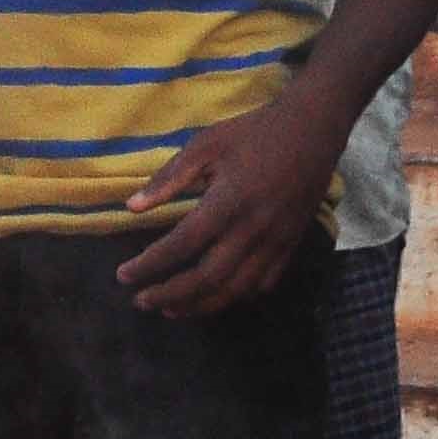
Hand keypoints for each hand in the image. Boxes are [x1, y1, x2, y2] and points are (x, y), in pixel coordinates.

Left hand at [112, 98, 343, 316]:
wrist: (313, 128)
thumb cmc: (253, 132)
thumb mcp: (205, 145)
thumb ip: (169, 178)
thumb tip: (132, 207)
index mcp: (228, 202)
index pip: (182, 245)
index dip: (150, 265)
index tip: (124, 275)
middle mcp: (253, 229)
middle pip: (208, 278)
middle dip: (171, 295)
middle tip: (141, 302)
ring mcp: (277, 240)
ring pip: (237, 288)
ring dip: (202, 305)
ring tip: (172, 310)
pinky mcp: (292, 243)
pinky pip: (264, 282)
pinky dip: (237, 295)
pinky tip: (216, 296)